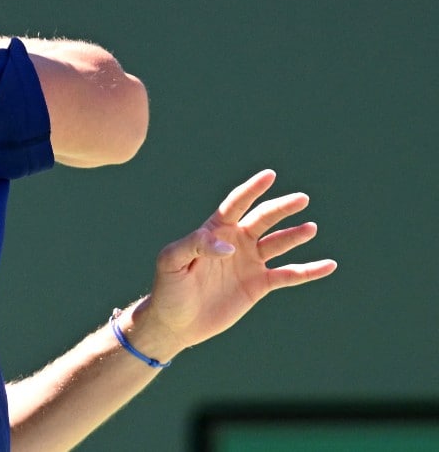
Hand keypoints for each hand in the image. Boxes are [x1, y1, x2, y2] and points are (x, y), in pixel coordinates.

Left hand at [132, 169, 337, 358]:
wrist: (175, 322)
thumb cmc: (168, 287)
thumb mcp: (171, 261)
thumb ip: (195, 245)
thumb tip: (229, 247)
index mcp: (214, 231)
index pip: (236, 204)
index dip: (252, 189)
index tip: (269, 175)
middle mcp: (235, 243)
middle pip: (263, 219)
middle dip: (281, 208)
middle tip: (302, 198)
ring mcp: (249, 263)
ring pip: (278, 244)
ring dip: (294, 235)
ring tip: (310, 228)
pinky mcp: (258, 285)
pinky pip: (288, 275)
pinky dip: (309, 270)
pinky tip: (329, 265)